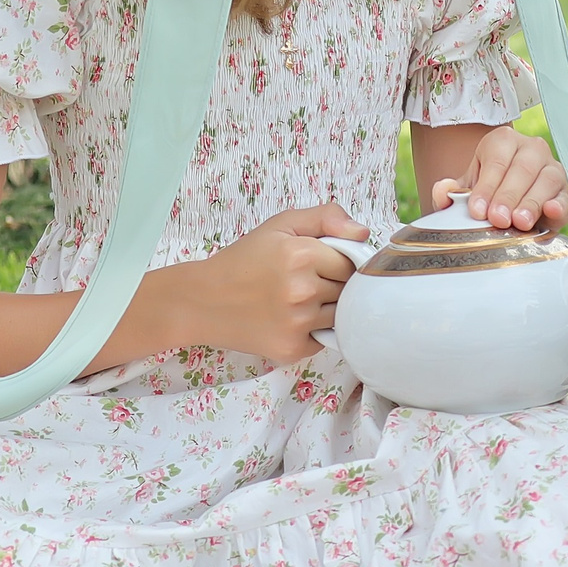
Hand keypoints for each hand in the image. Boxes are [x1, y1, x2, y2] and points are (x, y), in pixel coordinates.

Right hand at [180, 203, 364, 361]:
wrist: (202, 301)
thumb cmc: (244, 261)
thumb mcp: (281, 225)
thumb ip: (326, 217)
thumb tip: (364, 233)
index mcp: (302, 255)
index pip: (351, 261)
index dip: (337, 261)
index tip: (318, 263)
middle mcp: (302, 291)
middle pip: (348, 289)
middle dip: (333, 284)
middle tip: (302, 281)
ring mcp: (298, 323)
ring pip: (340, 314)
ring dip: (326, 308)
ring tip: (295, 300)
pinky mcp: (293, 348)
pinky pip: (325, 338)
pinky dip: (314, 330)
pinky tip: (290, 319)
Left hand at [435, 126, 567, 230]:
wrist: (507, 208)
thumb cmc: (487, 193)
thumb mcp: (466, 190)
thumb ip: (450, 192)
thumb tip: (443, 190)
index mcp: (503, 141)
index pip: (497, 159)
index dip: (487, 185)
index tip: (477, 209)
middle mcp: (532, 149)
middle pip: (523, 167)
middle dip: (508, 195)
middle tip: (497, 218)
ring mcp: (553, 169)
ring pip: (547, 179)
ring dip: (532, 202)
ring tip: (519, 222)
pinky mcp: (565, 194)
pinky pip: (565, 198)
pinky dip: (559, 206)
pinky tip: (550, 212)